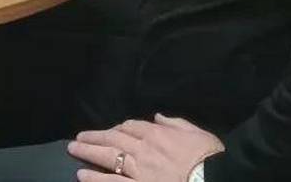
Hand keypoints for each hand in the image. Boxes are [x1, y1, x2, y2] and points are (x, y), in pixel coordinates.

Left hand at [68, 114, 223, 181]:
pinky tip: (82, 176)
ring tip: (73, 150)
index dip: (118, 128)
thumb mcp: (197, 133)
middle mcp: (143, 150)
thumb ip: (175, 123)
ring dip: (88, 153)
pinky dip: (96, 178)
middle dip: (94, 138)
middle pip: (113, 140)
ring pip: (107, 158)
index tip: (110, 131)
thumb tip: (158, 116)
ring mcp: (139, 171)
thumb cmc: (210, 158)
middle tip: (78, 138)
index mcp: (157, 134)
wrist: (217, 179)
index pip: (131, 127)